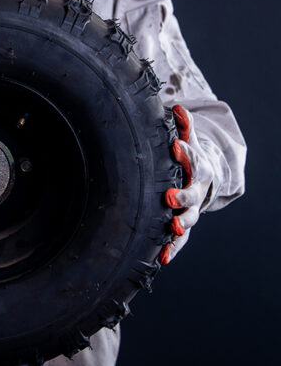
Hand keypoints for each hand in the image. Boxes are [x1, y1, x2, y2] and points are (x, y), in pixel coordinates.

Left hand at [159, 105, 214, 263]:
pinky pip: (179, 240)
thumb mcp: (187, 141)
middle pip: (192, 194)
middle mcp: (195, 191)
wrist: (203, 182)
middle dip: (182, 196)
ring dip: (180, 225)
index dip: (184, 152)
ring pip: (188, 220)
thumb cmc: (188, 159)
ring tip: (172, 229)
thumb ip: (183, 128)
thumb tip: (177, 107)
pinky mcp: (182, 227)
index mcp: (196, 167)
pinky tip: (162, 258)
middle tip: (169, 197)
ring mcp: (190, 211)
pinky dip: (172, 248)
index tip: (174, 146)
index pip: (192, 158)